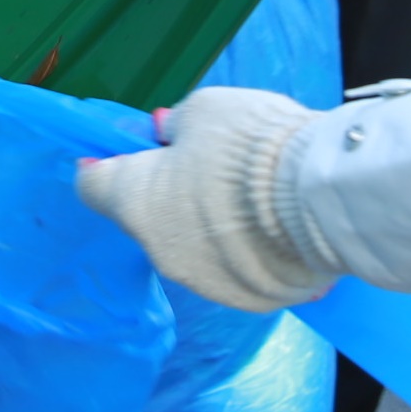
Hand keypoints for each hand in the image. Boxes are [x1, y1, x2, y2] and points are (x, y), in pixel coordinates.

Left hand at [75, 86, 334, 311]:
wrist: (318, 199)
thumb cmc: (249, 144)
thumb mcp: (204, 111)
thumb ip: (177, 127)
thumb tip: (168, 137)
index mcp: (135, 202)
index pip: (92, 187)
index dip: (103, 166)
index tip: (122, 153)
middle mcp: (160, 252)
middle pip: (148, 218)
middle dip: (167, 193)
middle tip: (205, 165)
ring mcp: (204, 283)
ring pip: (192, 248)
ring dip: (207, 226)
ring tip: (250, 198)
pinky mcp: (248, 300)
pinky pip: (235, 269)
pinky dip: (244, 250)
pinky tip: (274, 226)